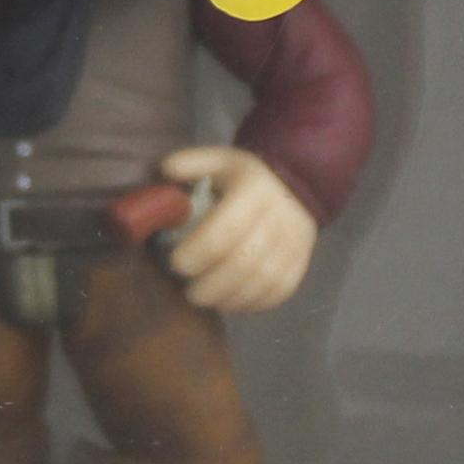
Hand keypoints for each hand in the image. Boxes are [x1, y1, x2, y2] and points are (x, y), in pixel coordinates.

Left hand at [158, 147, 316, 315]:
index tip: (176, 263)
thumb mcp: (219, 160)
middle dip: (210, 285)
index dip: (198, 252)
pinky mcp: (299, 265)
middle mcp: (278, 219)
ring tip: (205, 297)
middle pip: (244, 263)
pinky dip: (251, 304)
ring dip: (229, 298)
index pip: (227, 229)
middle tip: (188, 290)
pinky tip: (229, 301)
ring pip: (262, 283)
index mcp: (254, 190)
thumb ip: (189, 164)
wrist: (296, 186)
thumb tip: (164, 173)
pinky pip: (278, 293)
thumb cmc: (245, 178)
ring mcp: (294, 245)